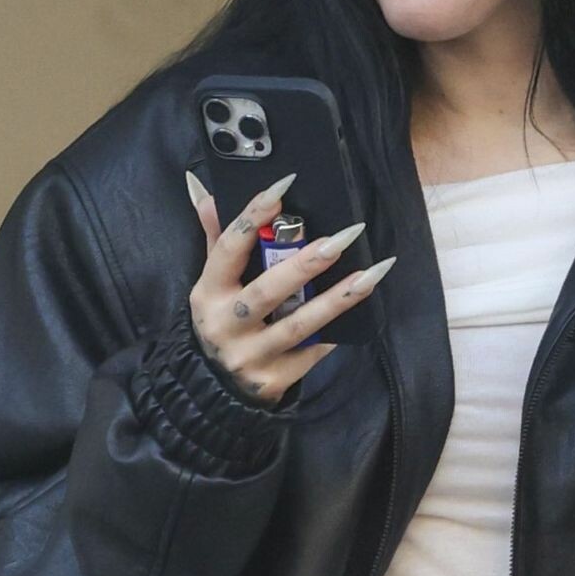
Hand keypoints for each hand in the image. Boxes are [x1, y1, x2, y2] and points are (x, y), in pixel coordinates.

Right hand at [185, 169, 395, 405]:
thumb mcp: (212, 283)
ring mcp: (250, 355)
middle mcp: (226, 325)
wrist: (214, 387)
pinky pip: (312, 352)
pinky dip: (335, 332)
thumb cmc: (224, 321)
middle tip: (343, 238)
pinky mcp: (274, 379)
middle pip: (268, 291)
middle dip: (306, 263)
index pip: (229, 248)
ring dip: (336, 299)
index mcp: (208, 293)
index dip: (253, 216)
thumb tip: (204, 190)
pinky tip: (362, 311)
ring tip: (370, 274)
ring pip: (298, 325)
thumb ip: (216, 238)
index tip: (284, 188)